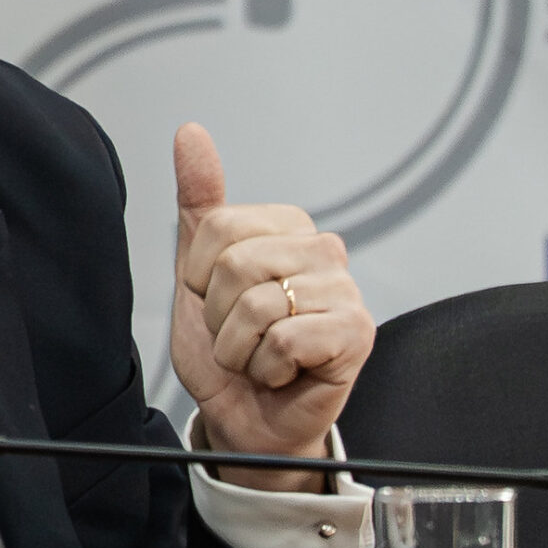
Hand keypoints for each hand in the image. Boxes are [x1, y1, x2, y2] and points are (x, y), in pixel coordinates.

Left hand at [168, 123, 372, 491]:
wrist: (244, 416)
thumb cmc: (228, 347)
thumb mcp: (197, 273)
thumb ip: (199, 201)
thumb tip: (190, 132)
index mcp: (288, 227)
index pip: (218, 227)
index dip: (200, 277)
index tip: (218, 302)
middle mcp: (324, 249)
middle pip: (236, 264)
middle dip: (219, 315)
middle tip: (241, 336)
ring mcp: (345, 291)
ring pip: (259, 305)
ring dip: (240, 348)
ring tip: (260, 356)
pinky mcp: (357, 333)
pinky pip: (285, 340)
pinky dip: (267, 367)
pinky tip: (284, 373)